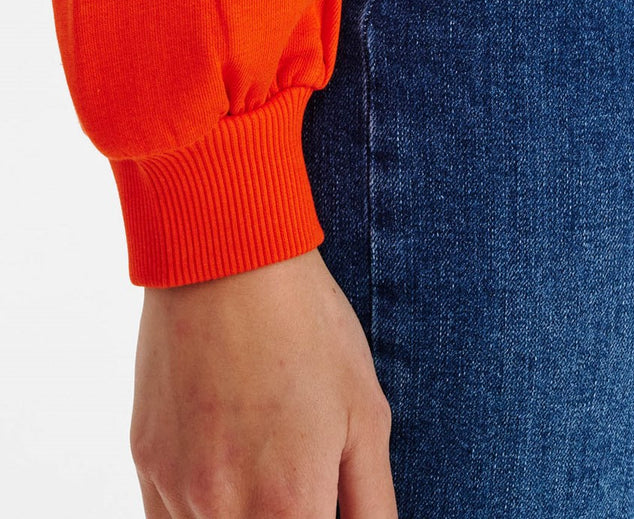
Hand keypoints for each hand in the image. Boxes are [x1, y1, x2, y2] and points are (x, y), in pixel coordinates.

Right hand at [130, 247, 396, 516]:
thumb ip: (372, 503)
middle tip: (298, 482)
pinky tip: (227, 471)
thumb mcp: (367, 412)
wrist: (226, 256)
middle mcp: (224, 512)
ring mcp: (177, 490)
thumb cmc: (307, 325)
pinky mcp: (146, 462)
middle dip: (285, 518)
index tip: (324, 505)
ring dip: (242, 516)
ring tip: (267, 465)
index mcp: (289, 506)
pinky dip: (199, 512)